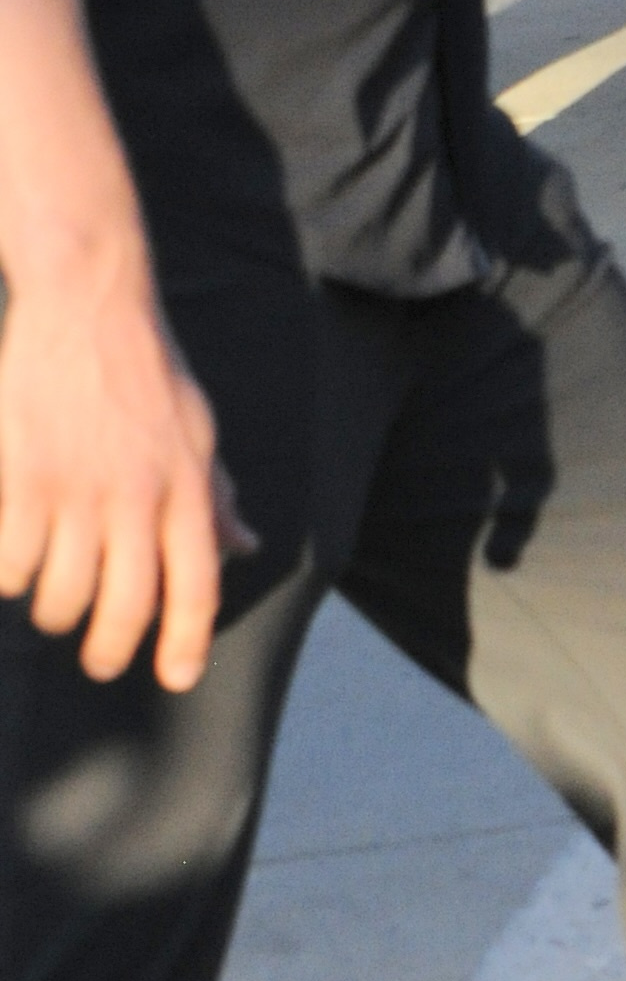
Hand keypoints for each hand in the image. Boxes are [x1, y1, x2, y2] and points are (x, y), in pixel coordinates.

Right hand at [0, 266, 243, 690]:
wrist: (86, 301)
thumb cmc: (144, 367)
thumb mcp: (197, 429)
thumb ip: (214, 495)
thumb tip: (246, 546)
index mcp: (187, 489)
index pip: (195, 588)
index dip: (186, 643)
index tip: (175, 679)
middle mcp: (136, 498)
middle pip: (124, 607)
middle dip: (108, 649)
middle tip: (97, 660)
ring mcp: (75, 489)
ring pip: (61, 593)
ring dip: (53, 611)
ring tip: (50, 602)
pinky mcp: (20, 477)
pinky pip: (12, 561)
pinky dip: (9, 576)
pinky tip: (13, 565)